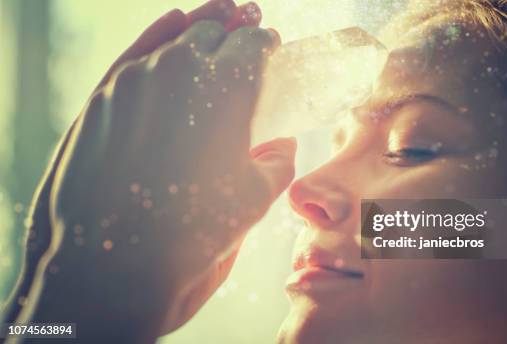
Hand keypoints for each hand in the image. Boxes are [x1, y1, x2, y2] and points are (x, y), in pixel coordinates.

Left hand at [11, 1, 293, 340]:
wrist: (110, 266)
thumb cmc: (193, 234)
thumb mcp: (253, 201)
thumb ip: (278, 163)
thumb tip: (280, 145)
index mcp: (228, 87)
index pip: (252, 45)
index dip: (265, 43)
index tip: (270, 45)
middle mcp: (181, 69)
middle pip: (214, 33)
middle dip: (234, 33)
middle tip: (244, 37)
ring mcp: (135, 80)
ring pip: (174, 37)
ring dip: (200, 30)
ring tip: (215, 21)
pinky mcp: (102, 97)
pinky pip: (136, 52)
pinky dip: (159, 35)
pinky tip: (172, 28)